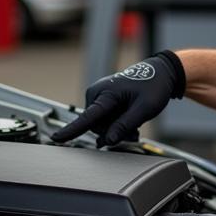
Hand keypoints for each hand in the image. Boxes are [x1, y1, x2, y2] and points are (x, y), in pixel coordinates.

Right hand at [51, 51, 185, 147]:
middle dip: (113, 133)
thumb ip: (124, 125)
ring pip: (100, 125)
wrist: (159, 74)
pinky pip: (103, 120)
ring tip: (134, 127)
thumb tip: (108, 141)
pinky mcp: (101, 100)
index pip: (87, 117)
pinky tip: (128, 123)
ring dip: (116, 129)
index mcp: (107, 93)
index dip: (72, 130)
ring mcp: (98, 96)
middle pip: (97, 126)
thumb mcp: (144, 109)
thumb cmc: (153, 87)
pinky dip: (115, 124)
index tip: (57, 138)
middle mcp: (97, 93)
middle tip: (133, 132)